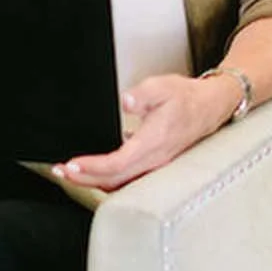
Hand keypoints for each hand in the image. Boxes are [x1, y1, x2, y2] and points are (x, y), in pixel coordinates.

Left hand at [52, 72, 240, 191]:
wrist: (210, 107)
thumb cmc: (186, 98)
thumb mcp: (162, 86)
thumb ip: (142, 94)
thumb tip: (125, 100)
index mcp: (153, 142)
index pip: (117, 163)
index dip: (92, 167)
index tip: (71, 164)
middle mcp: (155, 160)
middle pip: (114, 180)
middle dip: (85, 179)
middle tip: (62, 173)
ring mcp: (156, 166)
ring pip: (121, 184)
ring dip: (94, 182)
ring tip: (73, 175)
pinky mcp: (155, 166)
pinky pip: (129, 180)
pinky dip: (108, 179)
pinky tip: (96, 171)